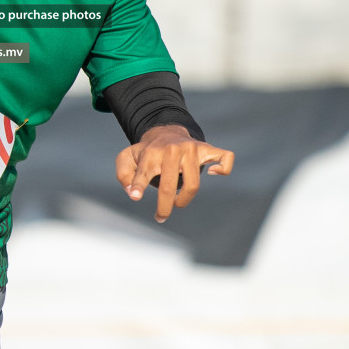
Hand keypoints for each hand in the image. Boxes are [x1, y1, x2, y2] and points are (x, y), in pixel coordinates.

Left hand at [114, 124, 233, 223]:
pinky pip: (225, 158)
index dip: (139, 185)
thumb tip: (132, 192)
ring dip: (184, 199)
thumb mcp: (127, 157)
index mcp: (151, 153)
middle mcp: (172, 150)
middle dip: (164, 207)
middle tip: (160, 217)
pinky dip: (223, 168)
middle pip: (168, 185)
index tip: (136, 196)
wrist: (165, 131)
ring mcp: (192, 149)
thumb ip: (124, 174)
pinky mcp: (207, 149)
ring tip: (177, 202)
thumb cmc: (147, 152)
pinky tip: (212, 173)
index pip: (144, 171)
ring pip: (193, 183)